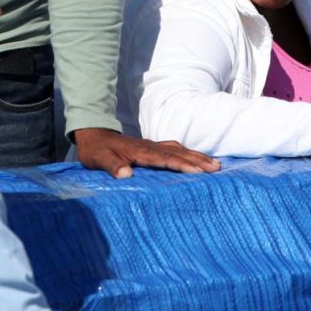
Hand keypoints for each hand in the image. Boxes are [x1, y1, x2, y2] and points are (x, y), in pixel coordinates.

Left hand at [74, 128, 221, 179]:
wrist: (94, 135)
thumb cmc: (96, 151)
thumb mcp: (98, 159)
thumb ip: (112, 166)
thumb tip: (126, 174)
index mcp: (140, 152)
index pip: (165, 159)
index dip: (182, 165)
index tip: (198, 172)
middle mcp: (150, 147)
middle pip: (179, 153)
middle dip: (198, 161)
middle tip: (217, 168)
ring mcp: (153, 146)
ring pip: (180, 149)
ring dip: (197, 156)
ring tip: (215, 164)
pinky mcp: (152, 147)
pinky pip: (175, 149)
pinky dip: (188, 153)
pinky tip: (197, 158)